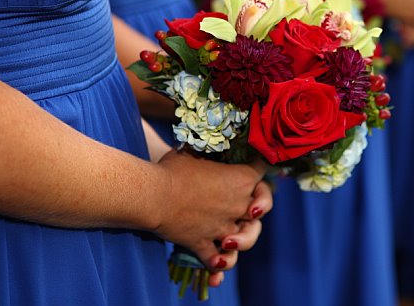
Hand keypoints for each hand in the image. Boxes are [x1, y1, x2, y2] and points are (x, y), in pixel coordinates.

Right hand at [153, 150, 270, 277]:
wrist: (152, 195)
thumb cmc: (172, 168)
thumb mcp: (194, 153)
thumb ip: (208, 155)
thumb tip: (205, 145)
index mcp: (241, 179)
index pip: (262, 170)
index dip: (260, 166)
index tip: (256, 165)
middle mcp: (239, 205)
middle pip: (262, 209)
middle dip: (258, 207)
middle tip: (251, 207)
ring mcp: (223, 228)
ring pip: (246, 240)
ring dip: (243, 239)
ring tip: (232, 239)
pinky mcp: (204, 245)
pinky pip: (217, 261)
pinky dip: (218, 265)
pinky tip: (218, 267)